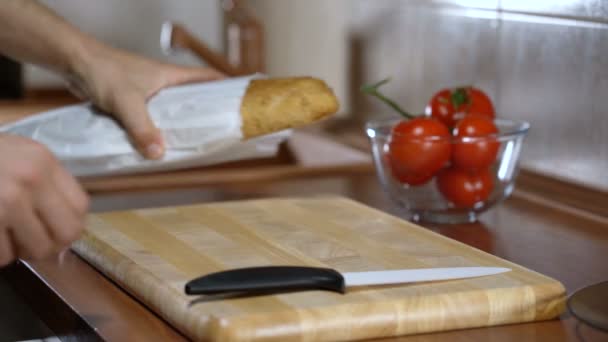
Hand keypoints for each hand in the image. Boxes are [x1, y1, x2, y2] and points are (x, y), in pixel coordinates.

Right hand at [0, 134, 88, 266]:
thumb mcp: (21, 154)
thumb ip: (46, 183)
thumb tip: (66, 225)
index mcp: (43, 161)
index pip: (80, 206)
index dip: (70, 223)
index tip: (56, 229)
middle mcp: (30, 180)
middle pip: (66, 234)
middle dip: (52, 244)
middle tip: (33, 241)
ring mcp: (5, 203)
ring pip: (35, 250)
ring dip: (21, 250)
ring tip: (6, 236)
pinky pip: (3, 255)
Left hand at [68, 43, 223, 158]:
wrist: (73, 63)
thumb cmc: (104, 71)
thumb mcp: (126, 102)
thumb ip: (142, 128)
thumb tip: (159, 154)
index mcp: (171, 76)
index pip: (208, 78)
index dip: (226, 88)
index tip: (240, 103)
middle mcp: (163, 83)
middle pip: (193, 98)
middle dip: (205, 114)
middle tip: (218, 133)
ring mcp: (148, 91)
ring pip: (171, 110)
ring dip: (178, 124)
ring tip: (190, 144)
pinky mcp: (133, 101)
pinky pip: (151, 117)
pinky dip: (156, 129)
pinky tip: (156, 144)